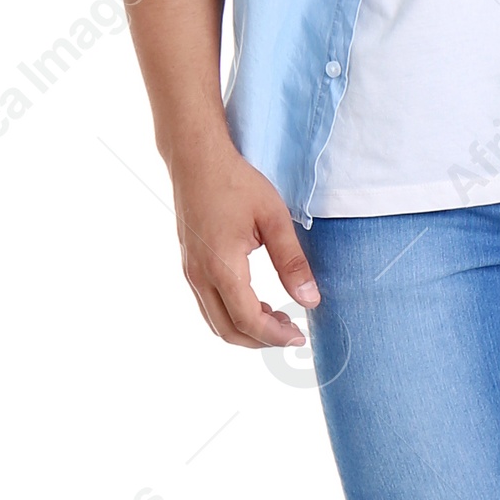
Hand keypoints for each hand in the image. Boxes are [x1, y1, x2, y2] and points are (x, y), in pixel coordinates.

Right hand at [168, 136, 318, 347]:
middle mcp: (199, 275)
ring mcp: (190, 271)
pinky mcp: (190, 265)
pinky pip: (208, 305)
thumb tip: (310, 300)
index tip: (299, 337)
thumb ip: (292, 262)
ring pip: (214, 321)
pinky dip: (232, 314)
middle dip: (261, 340)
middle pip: (227, 330)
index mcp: (221, 266)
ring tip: (277, 317)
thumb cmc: (236, 183)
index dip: (275, 336)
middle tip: (291, 331)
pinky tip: (256, 301)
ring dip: (245, 329)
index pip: (248, 320)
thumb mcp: (274, 218)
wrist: (196, 159)